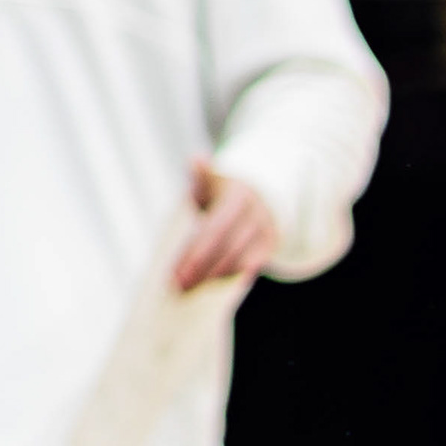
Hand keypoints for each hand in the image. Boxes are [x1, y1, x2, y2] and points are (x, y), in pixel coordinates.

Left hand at [169, 160, 277, 291]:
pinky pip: (250, 266)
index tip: (174, 273)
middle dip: (200, 267)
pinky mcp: (271, 245)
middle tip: (178, 285)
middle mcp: (256, 213)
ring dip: (213, 276)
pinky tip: (212, 286)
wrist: (259, 195)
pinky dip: (231, 277)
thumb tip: (196, 159)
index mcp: (238, 195)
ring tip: (190, 287)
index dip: (194, 252)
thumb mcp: (212, 181)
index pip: (214, 229)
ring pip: (239, 259)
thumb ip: (201, 175)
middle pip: (225, 246)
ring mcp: (266, 230)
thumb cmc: (223, 193)